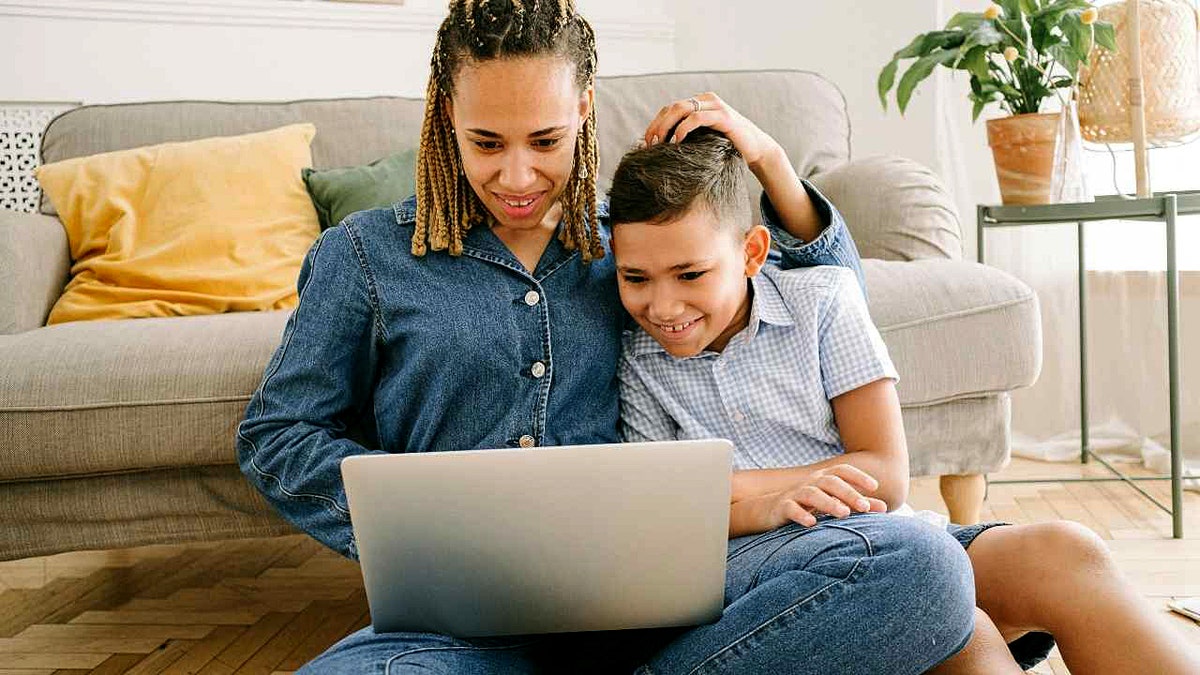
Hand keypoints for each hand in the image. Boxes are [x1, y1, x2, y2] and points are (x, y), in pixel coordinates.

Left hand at [642, 92, 779, 169]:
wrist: (756, 150)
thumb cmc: (728, 147)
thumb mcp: (704, 139)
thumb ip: (687, 135)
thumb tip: (661, 145)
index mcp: (700, 102)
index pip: (670, 108)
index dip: (655, 123)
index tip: (646, 142)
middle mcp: (707, 100)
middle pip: (673, 107)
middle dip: (657, 125)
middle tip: (648, 144)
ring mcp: (716, 106)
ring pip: (682, 109)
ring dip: (666, 126)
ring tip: (659, 143)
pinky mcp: (724, 117)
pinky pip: (698, 118)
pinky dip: (683, 128)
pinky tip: (676, 141)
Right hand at [747, 464, 887, 529]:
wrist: (769, 510)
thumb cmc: (806, 505)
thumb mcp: (832, 502)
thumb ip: (857, 504)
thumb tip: (884, 507)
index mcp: (823, 479)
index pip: (842, 471)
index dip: (858, 476)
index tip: (874, 486)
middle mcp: (811, 483)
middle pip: (830, 482)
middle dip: (848, 493)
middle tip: (864, 507)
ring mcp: (795, 494)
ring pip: (812, 493)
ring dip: (828, 502)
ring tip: (843, 513)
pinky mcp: (782, 507)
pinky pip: (791, 508)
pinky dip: (801, 514)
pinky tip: (811, 523)